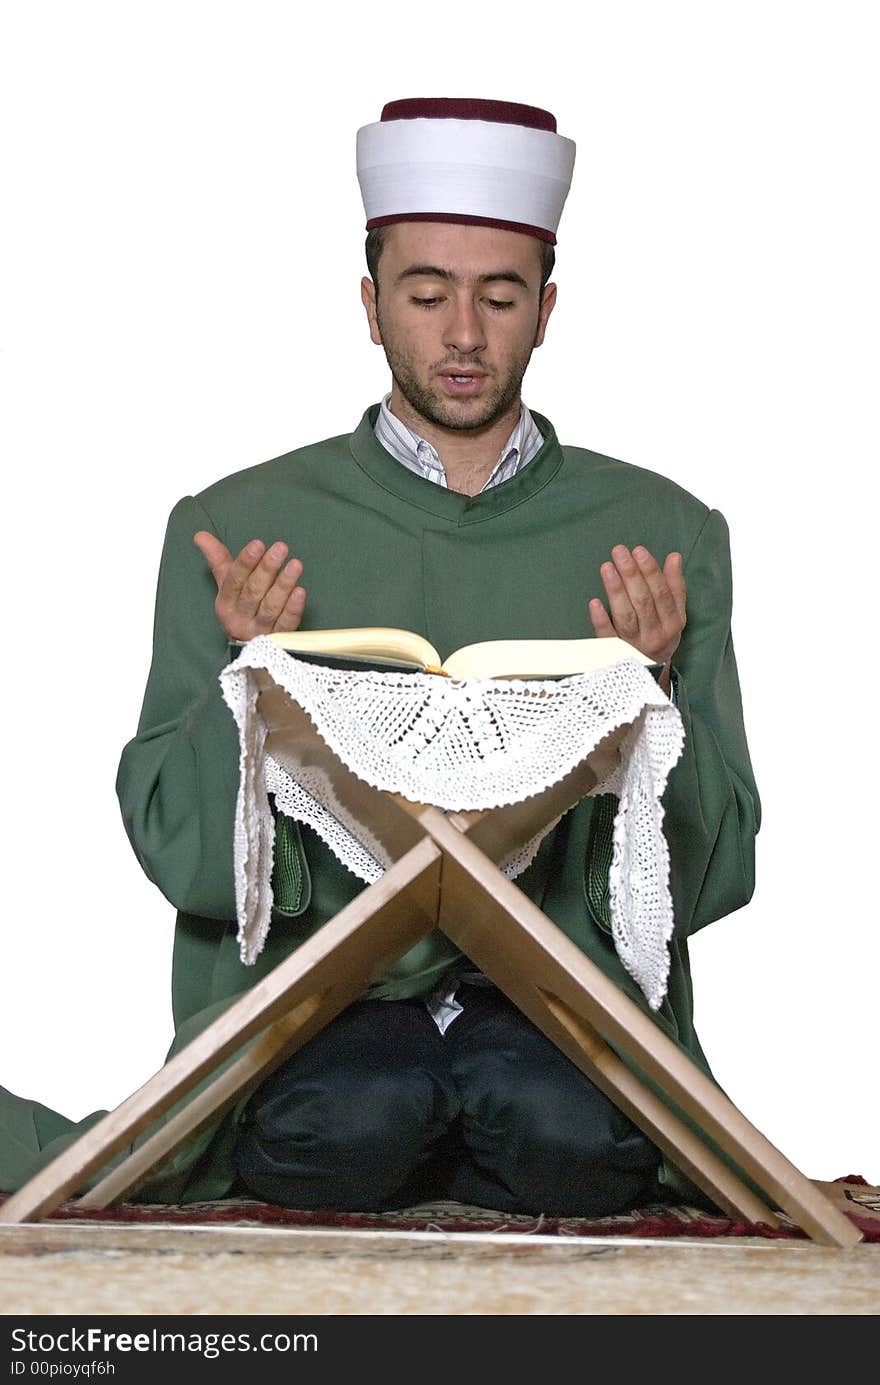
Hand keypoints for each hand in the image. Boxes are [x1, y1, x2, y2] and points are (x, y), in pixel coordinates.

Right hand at [193, 531, 306, 640]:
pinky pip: (286, 623)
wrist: (249, 650)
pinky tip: (300, 592)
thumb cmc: (239, 609)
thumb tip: (200, 535)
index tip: (258, 544)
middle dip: (267, 568)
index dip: (245, 562)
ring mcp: (259, 630)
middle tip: (280, 548)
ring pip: (270, 607)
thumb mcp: (226, 585)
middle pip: (253, 592)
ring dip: (283, 584)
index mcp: (226, 602)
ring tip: (296, 564)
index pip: (234, 580)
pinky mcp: (278, 638)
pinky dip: (293, 608)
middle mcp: (240, 617)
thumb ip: (217, 559)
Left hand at [589, 545, 685, 689]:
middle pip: (643, 602)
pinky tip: (594, 603)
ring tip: (607, 567)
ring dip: (616, 590)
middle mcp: (656, 635)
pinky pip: (608, 637)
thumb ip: (675, 586)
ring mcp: (634, 645)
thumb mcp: (674, 614)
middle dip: (631, 574)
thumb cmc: (661, 636)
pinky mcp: (615, 653)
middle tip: (619, 552)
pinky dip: (601, 620)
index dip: (651, 571)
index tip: (639, 551)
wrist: (649, 674)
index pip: (662, 593)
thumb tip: (674, 557)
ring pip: (626, 615)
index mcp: (672, 623)